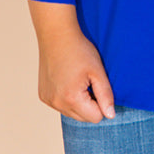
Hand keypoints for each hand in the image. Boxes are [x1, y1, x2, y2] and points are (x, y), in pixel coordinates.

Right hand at [27, 0, 114, 122]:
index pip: (96, 117)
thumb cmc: (79, 50)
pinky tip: (68, 80)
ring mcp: (48, 100)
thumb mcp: (98, 71)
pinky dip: (67, 97)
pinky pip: (60, 105)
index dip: (101, 102)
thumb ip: (105, 95)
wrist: (57, 35)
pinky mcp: (43, 96)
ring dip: (78, 102)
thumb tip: (110, 115)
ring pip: (71, 112)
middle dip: (90, 104)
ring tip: (78, 79)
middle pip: (83, 118)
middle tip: (89, 81)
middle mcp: (56, 103)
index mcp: (71, 99)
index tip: (97, 84)